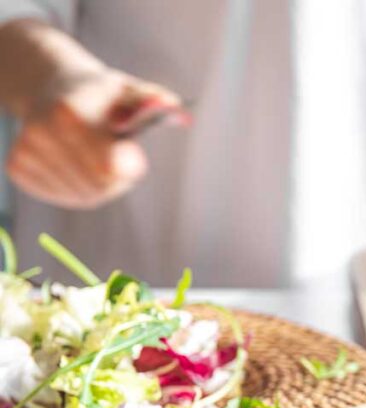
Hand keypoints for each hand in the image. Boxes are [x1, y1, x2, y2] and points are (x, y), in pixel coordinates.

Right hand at [5, 68, 181, 208]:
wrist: (52, 88)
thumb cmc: (101, 95)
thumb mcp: (130, 91)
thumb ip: (155, 103)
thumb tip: (183, 116)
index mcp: (69, 112)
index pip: (109, 168)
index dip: (130, 167)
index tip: (133, 152)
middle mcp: (40, 132)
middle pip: (98, 186)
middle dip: (119, 180)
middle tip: (118, 157)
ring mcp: (26, 151)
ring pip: (82, 197)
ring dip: (101, 187)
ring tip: (96, 158)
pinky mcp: (17, 168)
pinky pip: (63, 197)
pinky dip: (79, 189)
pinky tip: (76, 164)